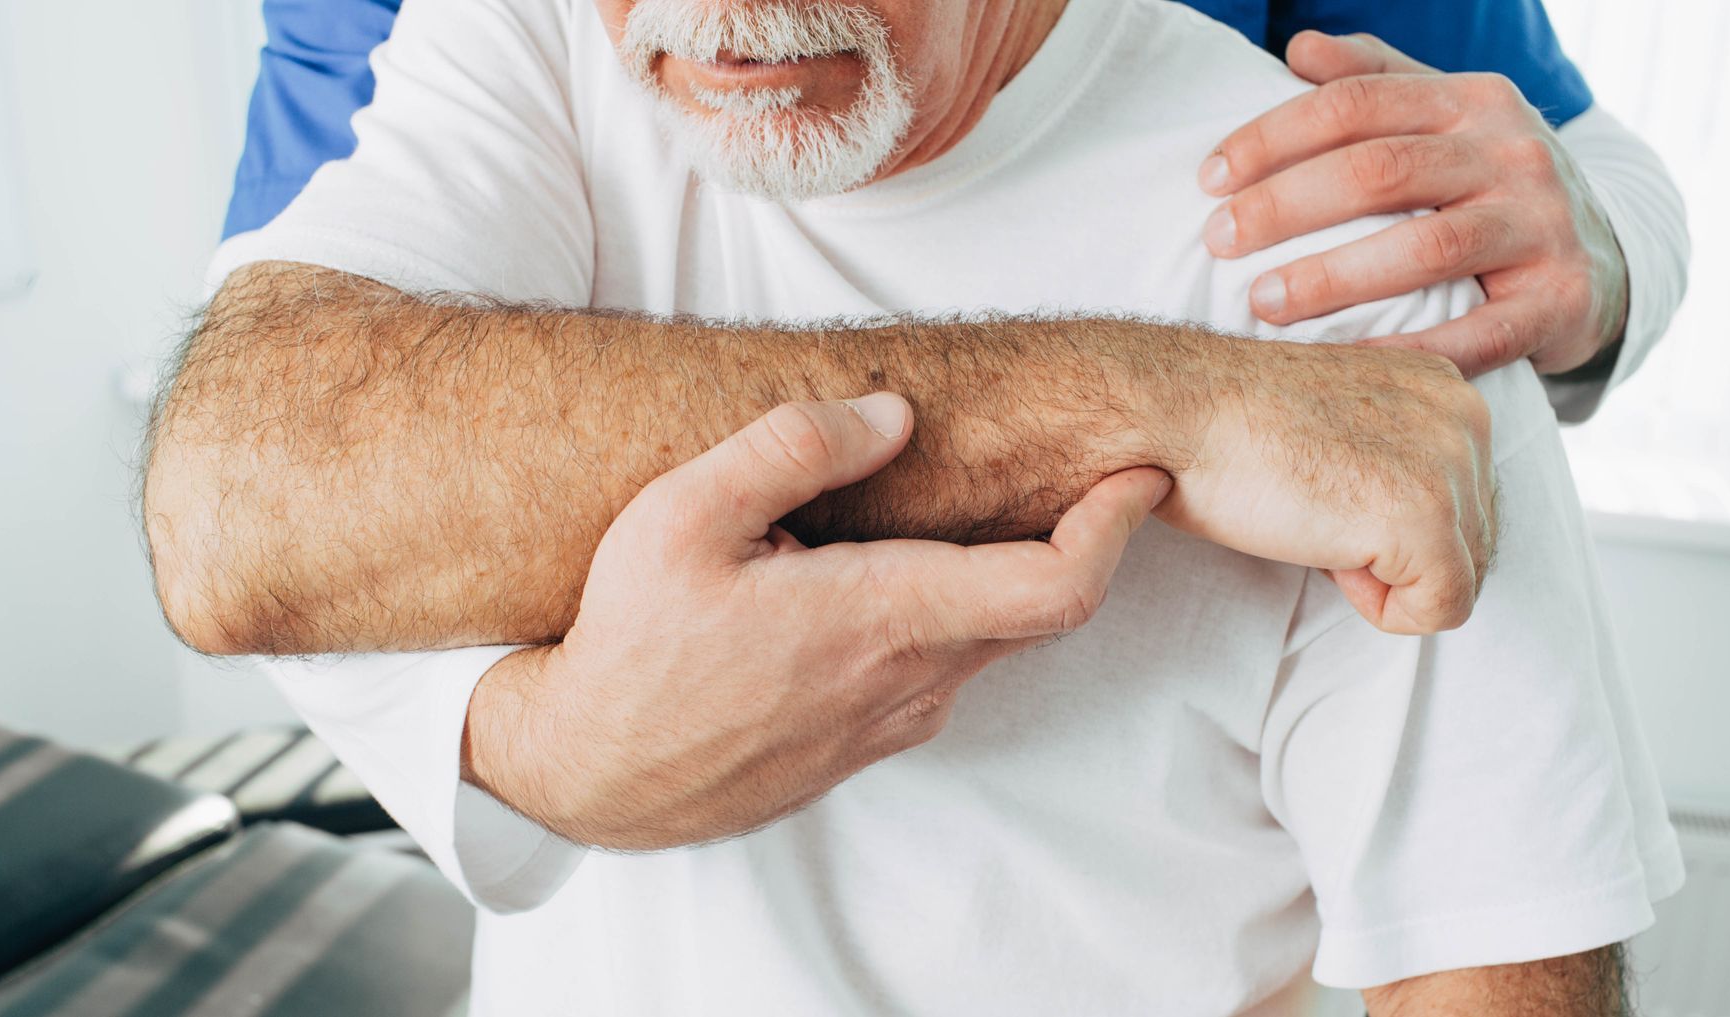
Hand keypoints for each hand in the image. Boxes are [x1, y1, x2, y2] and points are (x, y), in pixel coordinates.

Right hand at [463, 394, 1169, 849]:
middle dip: (1071, 536)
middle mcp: (908, 682)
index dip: (1116, 529)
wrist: (589, 775)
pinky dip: (949, 615)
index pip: (1057, 586)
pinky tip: (889, 575)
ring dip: (998, 576)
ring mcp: (890, 723)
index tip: (1140, 478)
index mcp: (884, 619)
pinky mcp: (862, 744)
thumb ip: (793, 448)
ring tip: (965, 508)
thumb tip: (893, 414)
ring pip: (983, 640)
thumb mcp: (682, 517)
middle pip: (1036, 610)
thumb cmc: (631, 646)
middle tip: (1074, 468)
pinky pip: (937, 670)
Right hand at [1158, 340, 1495, 633]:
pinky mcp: (1422, 519)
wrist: (1177, 411)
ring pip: (1461, 579)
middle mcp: (1464, 418)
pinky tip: (1328, 558)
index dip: (1392, 523)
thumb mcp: (1342, 421)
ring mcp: (1447, 468)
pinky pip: (1441, 611)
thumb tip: (1407, 523)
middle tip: (1315, 512)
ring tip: (1316, 524)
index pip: (1465, 498)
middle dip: (1397, 554)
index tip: (1326, 491)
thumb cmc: (1230, 424)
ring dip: (1385, 577)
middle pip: (1474, 543)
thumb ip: (1397, 452)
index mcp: (1445, 388)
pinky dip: (1383, 610)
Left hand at [1199, 30, 1628, 375]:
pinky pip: (1474, 335)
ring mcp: (1540, 227)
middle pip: (1381, 170)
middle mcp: (1511, 153)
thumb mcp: (1446, 117)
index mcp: (1471, 99)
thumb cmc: (1489, 185)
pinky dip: (1404, 352)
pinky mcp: (1556, 302)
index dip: (1274, 136)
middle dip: (1286, 205)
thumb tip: (1299, 49)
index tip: (1208, 177)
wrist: (1604, 257)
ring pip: (1425, 249)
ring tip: (1261, 304)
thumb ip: (1376, 78)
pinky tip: (1339, 367)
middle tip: (1218, 241)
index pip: (1357, 103)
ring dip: (1332, 278)